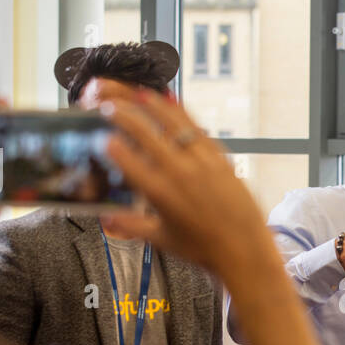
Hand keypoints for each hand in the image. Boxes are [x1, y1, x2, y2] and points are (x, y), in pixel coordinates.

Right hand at [95, 85, 270, 277]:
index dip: (110, 146)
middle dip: (123, 116)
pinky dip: (182, 113)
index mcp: (160, 194)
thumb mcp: (161, 239)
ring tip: (138, 95)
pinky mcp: (220, 158)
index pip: (127, 161)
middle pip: (144, 134)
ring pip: (173, 123)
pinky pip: (197, 128)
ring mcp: (201, 162)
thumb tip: (106, 220)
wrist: (244, 249)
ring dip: (153, 106)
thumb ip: (131, 225)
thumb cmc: (203, 248)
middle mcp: (179, 173)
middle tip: (109, 108)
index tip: (101, 137)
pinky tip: (172, 103)